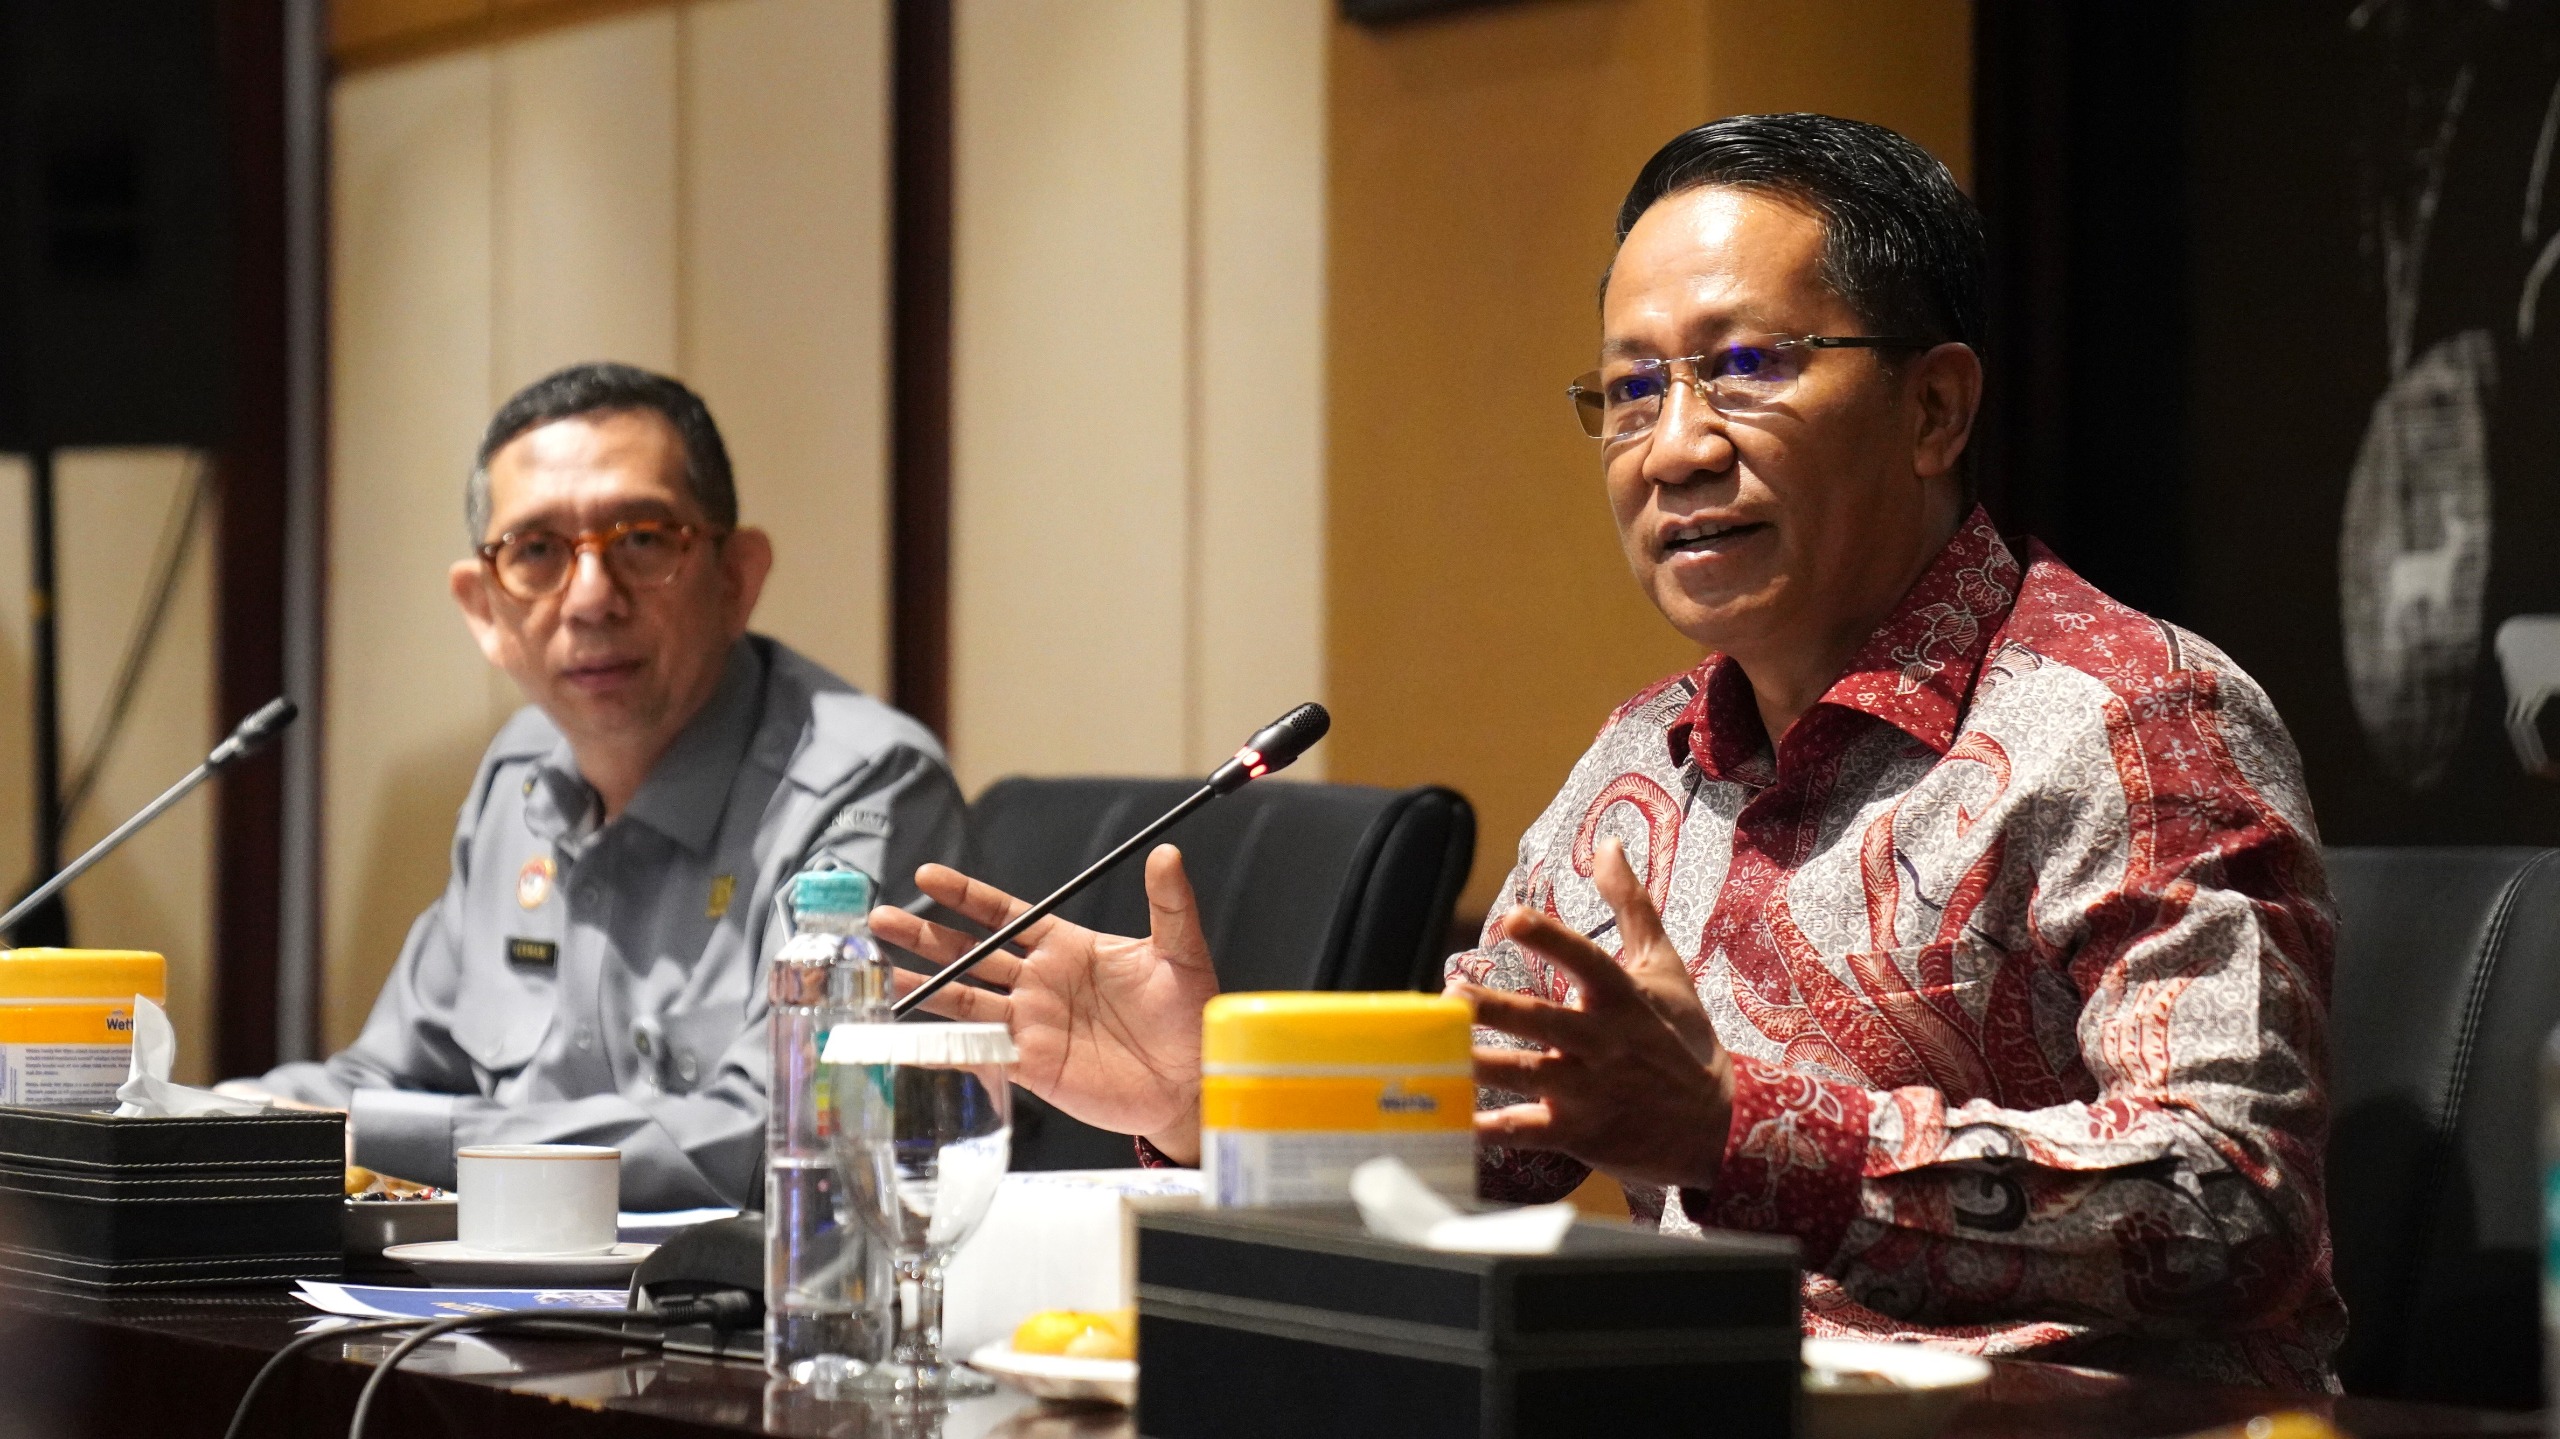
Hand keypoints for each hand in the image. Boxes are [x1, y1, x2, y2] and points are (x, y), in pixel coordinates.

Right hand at [869, 847, 1218, 1163]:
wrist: (1193, 1081)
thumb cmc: (1190, 1016)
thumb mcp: (1181, 954)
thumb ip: (1170, 905)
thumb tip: (1166, 854)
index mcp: (1068, 947)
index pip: (1006, 915)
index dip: (967, 897)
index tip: (929, 876)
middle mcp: (1041, 983)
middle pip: (971, 954)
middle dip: (926, 937)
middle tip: (882, 918)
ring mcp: (1032, 1024)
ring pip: (965, 1000)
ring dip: (923, 987)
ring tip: (880, 972)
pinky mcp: (1033, 1066)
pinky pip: (980, 1053)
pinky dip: (944, 1047)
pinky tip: (909, 1039)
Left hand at [1452, 837, 1734, 1190]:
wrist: (1720, 1125)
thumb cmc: (1683, 1038)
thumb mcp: (1665, 967)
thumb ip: (1631, 905)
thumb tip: (1608, 842)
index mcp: (1622, 999)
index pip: (1585, 960)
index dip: (1550, 939)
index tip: (1511, 918)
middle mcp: (1604, 1043)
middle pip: (1544, 1022)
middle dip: (1497, 1010)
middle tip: (1452, 994)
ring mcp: (1591, 1091)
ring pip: (1528, 1075)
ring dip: (1483, 1066)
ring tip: (1439, 1053)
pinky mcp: (1579, 1132)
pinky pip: (1527, 1131)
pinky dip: (1489, 1130)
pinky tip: (1453, 1124)